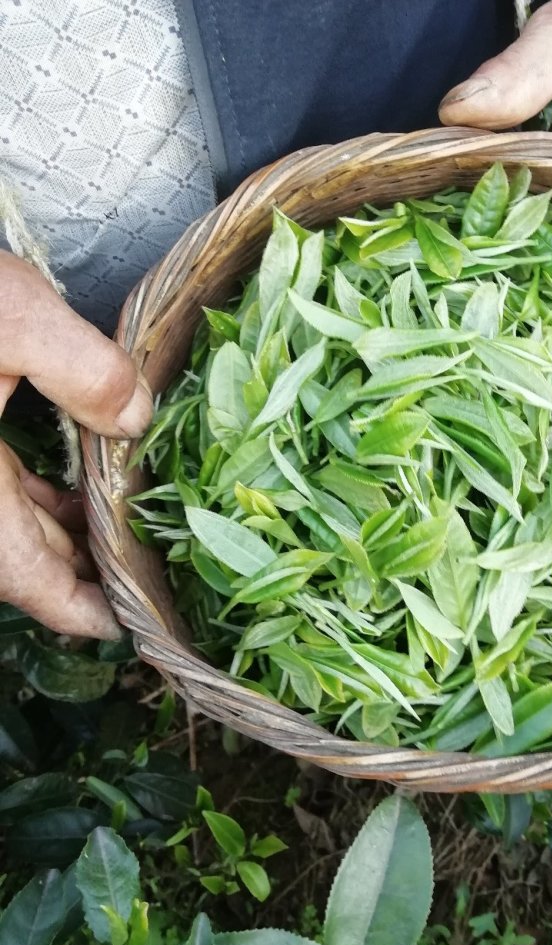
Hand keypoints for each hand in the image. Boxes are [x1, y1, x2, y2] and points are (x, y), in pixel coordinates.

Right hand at [0, 251, 152, 637]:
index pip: (26, 581)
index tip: (125, 626)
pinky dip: (32, 500)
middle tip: (145, 569)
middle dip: (82, 570)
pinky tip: (68, 488)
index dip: (80, 610)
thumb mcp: (11, 318)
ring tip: (120, 529)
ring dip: (60, 535)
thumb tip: (136, 418)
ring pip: (4, 530)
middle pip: (19, 561)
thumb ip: (84, 369)